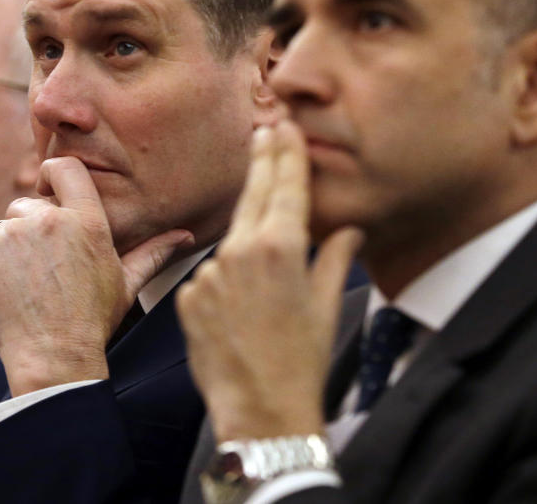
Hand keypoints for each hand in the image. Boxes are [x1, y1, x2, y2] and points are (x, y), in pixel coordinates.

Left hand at [0, 156, 193, 396]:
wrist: (53, 357)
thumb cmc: (92, 321)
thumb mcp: (127, 283)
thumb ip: (152, 252)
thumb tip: (184, 236)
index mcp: (88, 221)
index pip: (65, 167)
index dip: (53, 176)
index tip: (50, 193)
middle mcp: (49, 219)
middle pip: (27, 204)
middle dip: (30, 230)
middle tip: (43, 268)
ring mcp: (12, 234)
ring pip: (1, 227)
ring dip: (7, 250)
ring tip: (24, 285)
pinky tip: (1, 289)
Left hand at [176, 121, 362, 440]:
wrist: (260, 409)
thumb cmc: (302, 361)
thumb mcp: (327, 305)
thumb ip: (334, 258)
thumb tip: (349, 231)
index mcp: (280, 248)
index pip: (284, 186)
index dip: (286, 153)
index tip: (284, 126)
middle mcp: (240, 251)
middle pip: (252, 195)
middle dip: (260, 160)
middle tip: (263, 129)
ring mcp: (209, 273)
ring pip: (231, 240)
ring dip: (246, 235)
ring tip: (265, 260)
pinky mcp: (187, 295)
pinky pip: (211, 274)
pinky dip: (226, 278)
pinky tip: (241, 306)